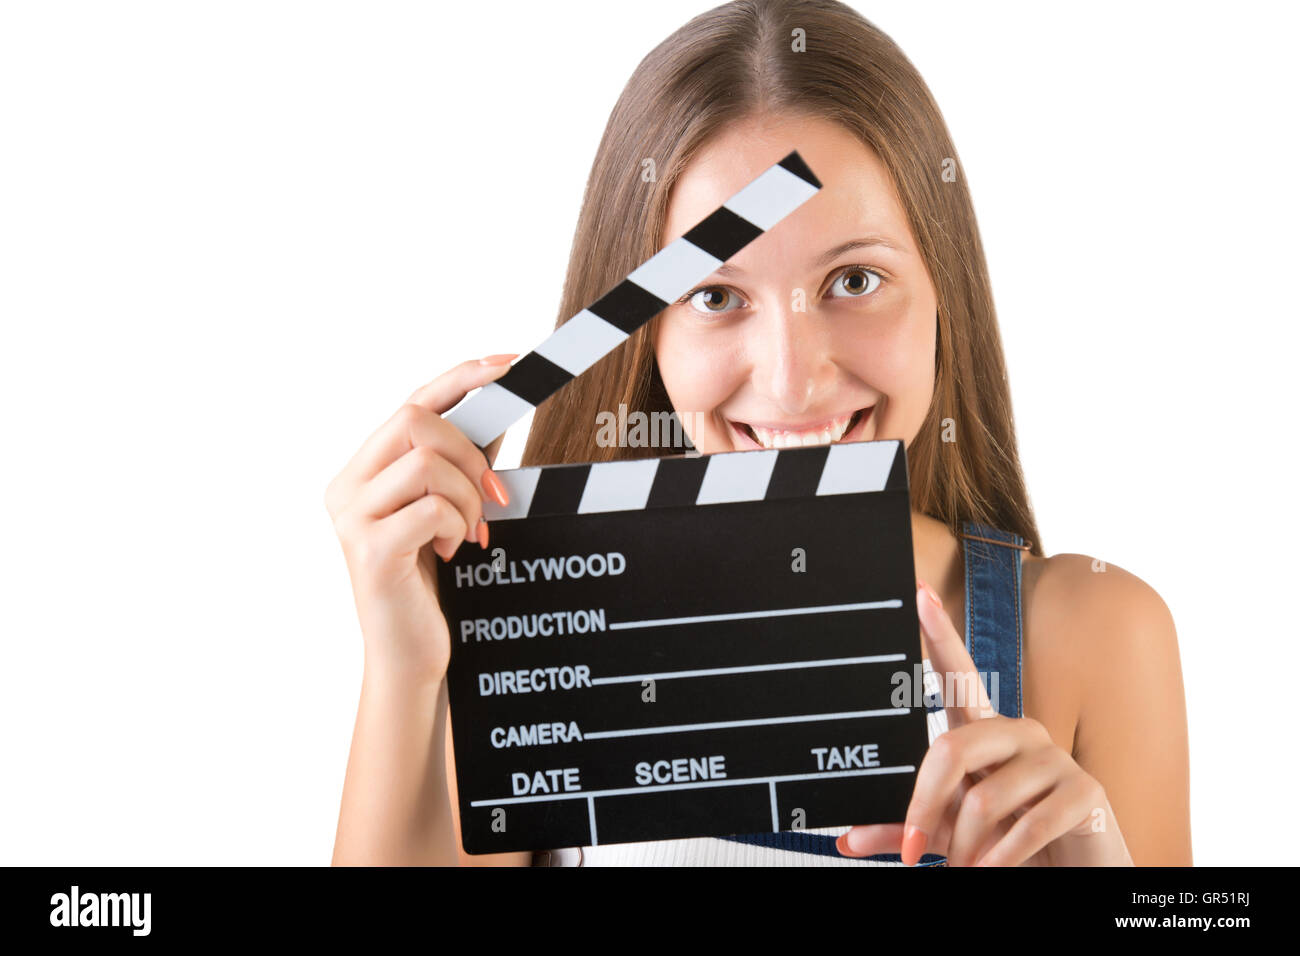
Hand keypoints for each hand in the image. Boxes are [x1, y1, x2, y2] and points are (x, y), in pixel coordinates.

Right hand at [324, 355, 515, 683]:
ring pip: (426, 462)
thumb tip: (496, 410)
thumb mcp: (442, 513)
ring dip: (467, 496)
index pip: (411, 401)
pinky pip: (430, 507)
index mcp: (362, 471)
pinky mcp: (368, 550)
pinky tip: (452, 552)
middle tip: (494, 496)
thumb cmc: (428, 584)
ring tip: (467, 533)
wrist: (411, 657)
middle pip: (415, 420)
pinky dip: (456, 525)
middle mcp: (346, 487)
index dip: (461, 377)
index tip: (509, 363)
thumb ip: (455, 466)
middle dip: (470, 452)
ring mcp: (350, 518)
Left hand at [836, 578, 1133, 865]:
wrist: (1072, 873)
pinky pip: (1028, 824)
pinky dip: (1002, 858)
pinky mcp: (1086, 792)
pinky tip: (993, 870)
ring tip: (967, 869)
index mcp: (985, 732)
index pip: (959, 675)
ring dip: (967, 848)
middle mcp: (1020, 732)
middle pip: (952, 749)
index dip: (940, 633)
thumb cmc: (1006, 843)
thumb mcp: (948, 832)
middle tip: (913, 852)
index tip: (918, 593)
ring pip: (984, 798)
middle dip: (924, 808)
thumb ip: (904, 827)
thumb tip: (846, 838)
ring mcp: (1055, 758)